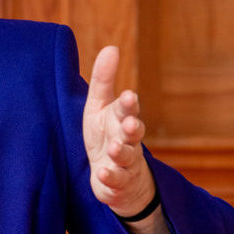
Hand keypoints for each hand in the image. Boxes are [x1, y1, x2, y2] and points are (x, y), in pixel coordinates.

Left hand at [83, 46, 153, 216]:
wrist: (120, 177)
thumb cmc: (107, 134)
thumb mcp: (100, 107)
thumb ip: (104, 80)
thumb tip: (111, 48)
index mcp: (122, 120)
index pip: (126, 110)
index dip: (127, 104)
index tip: (127, 95)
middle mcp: (128, 141)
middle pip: (133, 134)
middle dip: (133, 128)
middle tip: (131, 123)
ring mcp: (125, 164)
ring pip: (126, 158)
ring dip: (120, 152)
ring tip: (113, 148)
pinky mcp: (118, 185)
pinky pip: (116, 183)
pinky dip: (111, 179)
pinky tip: (102, 174)